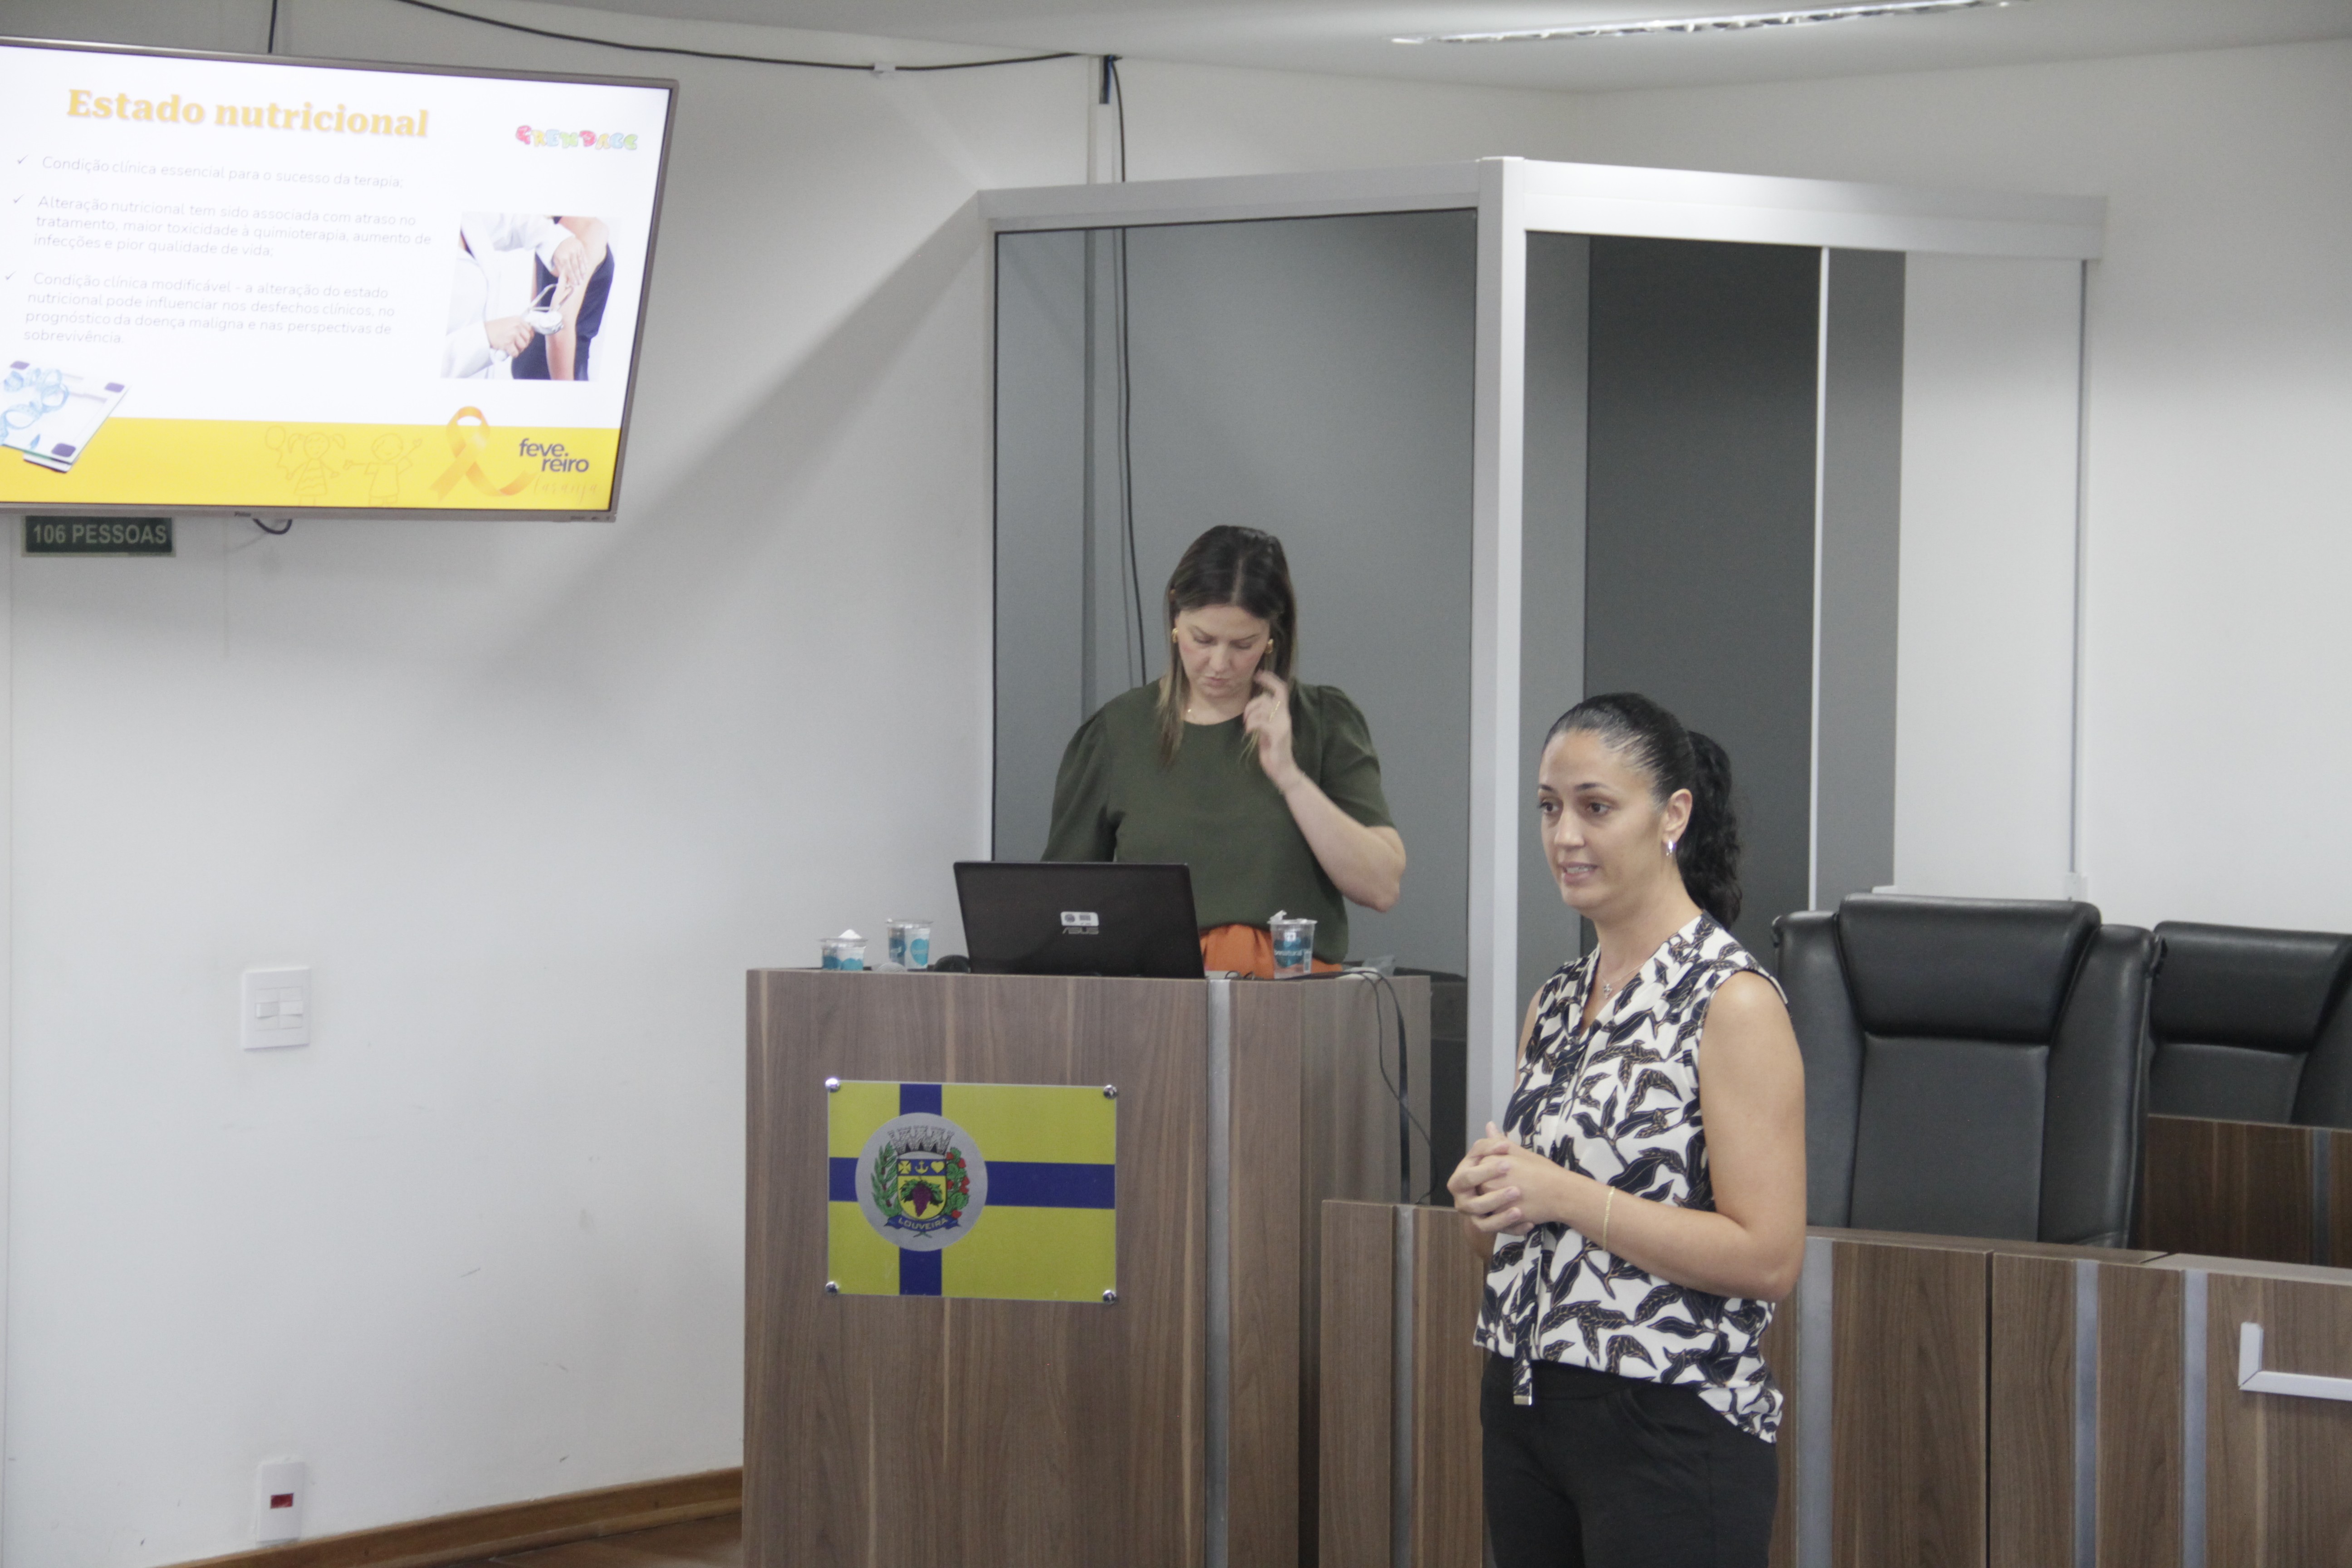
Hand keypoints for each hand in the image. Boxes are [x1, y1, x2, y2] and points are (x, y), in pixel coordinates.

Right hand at [482, 315, 531, 356]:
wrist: (483, 332)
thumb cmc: (494, 328)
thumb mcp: (509, 322)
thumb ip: (518, 326)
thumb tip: (528, 334)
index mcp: (517, 320)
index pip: (530, 330)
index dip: (527, 337)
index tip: (524, 340)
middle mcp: (516, 326)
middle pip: (528, 339)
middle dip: (523, 344)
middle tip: (516, 345)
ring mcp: (513, 334)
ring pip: (523, 346)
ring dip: (518, 349)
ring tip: (511, 347)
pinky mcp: (508, 342)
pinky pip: (516, 353)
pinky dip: (512, 354)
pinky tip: (507, 350)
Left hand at [547, 233, 591, 294]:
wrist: (558, 237)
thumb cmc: (557, 251)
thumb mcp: (556, 260)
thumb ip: (561, 270)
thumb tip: (566, 280)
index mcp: (563, 257)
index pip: (569, 270)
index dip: (572, 278)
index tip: (575, 284)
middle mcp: (570, 253)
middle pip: (576, 268)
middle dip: (578, 277)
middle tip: (580, 283)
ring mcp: (576, 249)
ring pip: (581, 263)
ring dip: (583, 272)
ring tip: (583, 278)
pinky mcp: (580, 246)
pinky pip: (584, 257)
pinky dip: (585, 263)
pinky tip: (586, 269)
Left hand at [1243, 670, 1302, 790]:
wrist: (1283, 771)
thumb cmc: (1273, 751)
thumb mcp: (1266, 730)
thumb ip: (1264, 717)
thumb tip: (1254, 706)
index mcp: (1283, 715)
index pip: (1281, 690)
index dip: (1270, 679)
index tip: (1258, 674)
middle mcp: (1285, 717)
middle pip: (1270, 696)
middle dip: (1253, 703)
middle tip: (1245, 716)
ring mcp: (1283, 726)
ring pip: (1264, 708)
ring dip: (1250, 715)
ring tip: (1247, 726)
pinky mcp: (1278, 735)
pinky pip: (1262, 721)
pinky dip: (1252, 724)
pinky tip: (1249, 731)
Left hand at [1452, 1121, 1581, 1236]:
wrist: (1562, 1194)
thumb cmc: (1543, 1171)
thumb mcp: (1520, 1153)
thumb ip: (1499, 1142)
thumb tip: (1489, 1126)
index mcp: (1490, 1161)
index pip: (1478, 1169)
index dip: (1492, 1174)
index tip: (1511, 1175)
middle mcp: (1487, 1180)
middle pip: (1479, 1187)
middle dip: (1492, 1189)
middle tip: (1515, 1187)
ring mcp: (1493, 1200)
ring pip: (1485, 1205)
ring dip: (1497, 1204)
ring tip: (1518, 1200)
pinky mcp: (1501, 1217)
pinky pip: (1494, 1219)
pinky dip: (1503, 1217)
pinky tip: (1519, 1211)